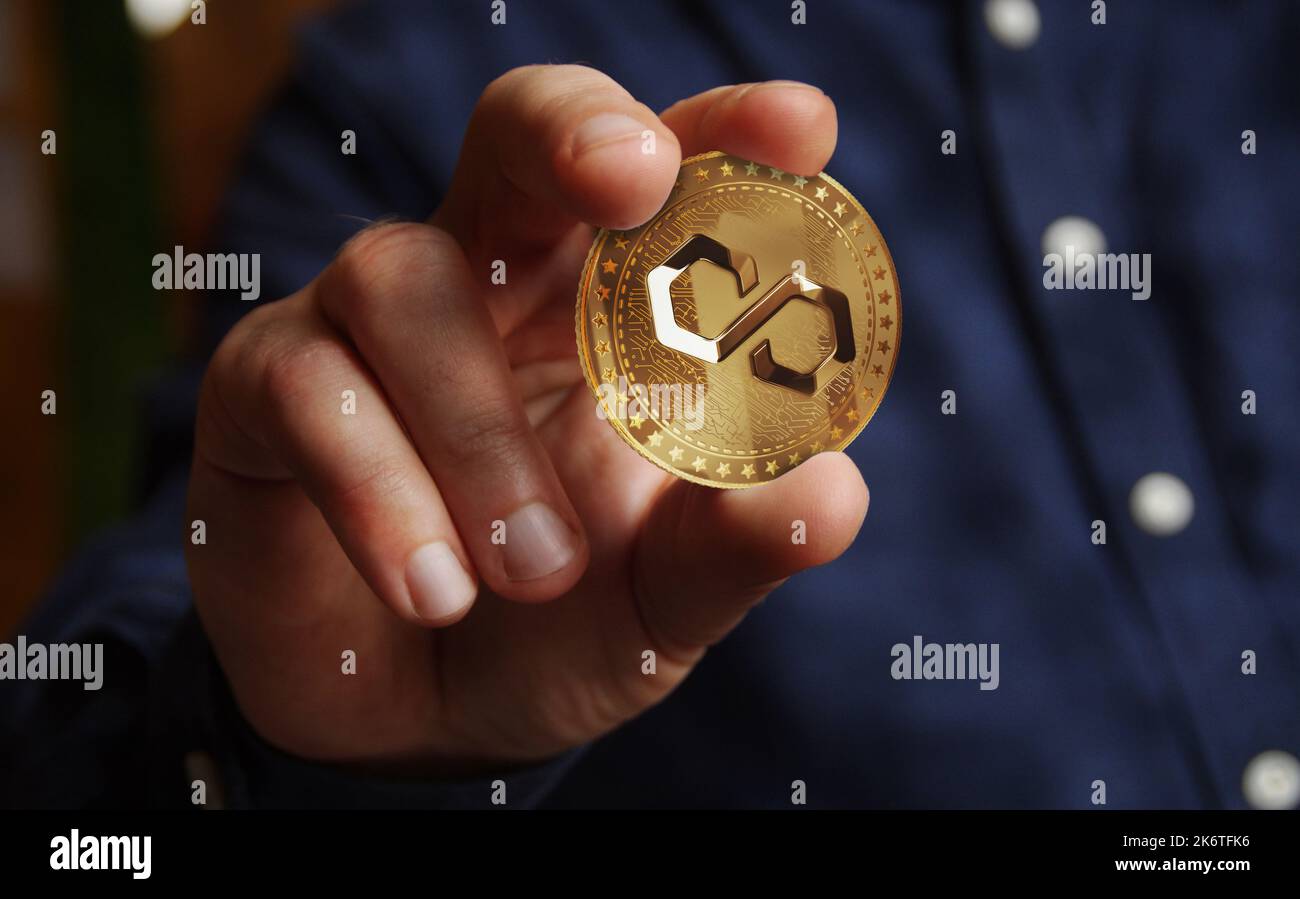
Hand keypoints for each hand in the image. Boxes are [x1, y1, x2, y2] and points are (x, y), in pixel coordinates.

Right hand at [186, 65, 866, 774]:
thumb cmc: (556, 630)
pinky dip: (377, 488)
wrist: (414, 723)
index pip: (669, 181)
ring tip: (537, 575)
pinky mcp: (266, 385)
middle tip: (630, 176)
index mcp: (609, 309)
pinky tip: (433, 590)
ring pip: (403, 279)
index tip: (803, 128)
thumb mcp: (661, 602)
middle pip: (517, 133)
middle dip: (573, 132)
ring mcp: (367, 322)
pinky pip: (306, 386)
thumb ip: (733, 547)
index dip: (727, 133)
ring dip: (478, 431)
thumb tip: (831, 495)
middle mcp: (491, 282)